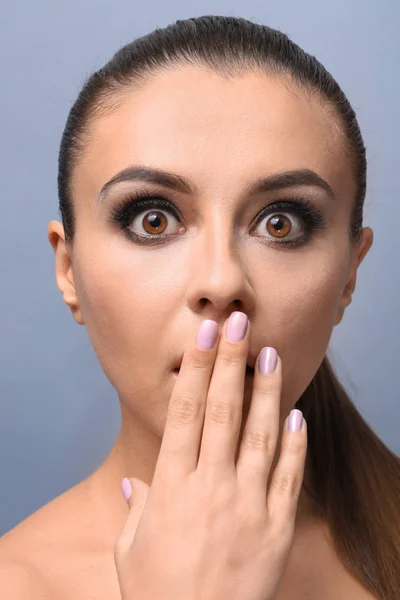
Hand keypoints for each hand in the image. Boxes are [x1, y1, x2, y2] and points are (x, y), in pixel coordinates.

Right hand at [114, 312, 306, 599]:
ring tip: (271, 353)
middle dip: (231, 362)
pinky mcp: (276, 529)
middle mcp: (210, 488)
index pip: (186, 413)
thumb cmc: (156, 594)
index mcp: (171, 486)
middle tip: (238, 323)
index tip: (206, 337)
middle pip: (223, 411)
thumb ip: (136, 507)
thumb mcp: (131, 549)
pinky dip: (294, 445)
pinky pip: (288, 478)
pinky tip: (296, 415)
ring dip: (266, 391)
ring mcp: (248, 506)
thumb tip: (132, 483)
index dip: (197, 370)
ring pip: (260, 435)